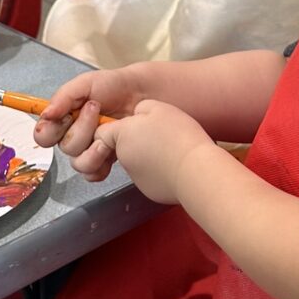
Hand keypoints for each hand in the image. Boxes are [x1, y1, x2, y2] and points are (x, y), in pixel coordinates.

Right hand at [34, 67, 143, 178]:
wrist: (142, 93)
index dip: (49, 132)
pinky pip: (93, 174)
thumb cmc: (113, 85)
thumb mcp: (85, 83)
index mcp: (64, 119)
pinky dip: (101, 163)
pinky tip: (112, 146)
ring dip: (93, 145)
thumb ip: (63, 96)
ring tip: (109, 127)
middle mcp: (73, 137)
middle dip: (81, 128)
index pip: (43, 136)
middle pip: (64, 148)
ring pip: (78, 162)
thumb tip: (46, 114)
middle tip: (95, 108)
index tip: (64, 117)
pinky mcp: (105, 161)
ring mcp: (89, 150)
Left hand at [87, 99, 216, 203]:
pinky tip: (175, 163)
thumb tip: (136, 115)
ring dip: (148, 155)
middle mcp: (124, 158)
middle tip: (160, 134)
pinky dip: (158, 170)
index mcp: (122, 136)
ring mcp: (135, 177)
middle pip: (121, 146)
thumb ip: (140, 109)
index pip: (102, 132)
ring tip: (171, 148)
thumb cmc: (179, 137)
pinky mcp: (149, 190)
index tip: (132, 124)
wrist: (196, 171)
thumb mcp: (159, 108)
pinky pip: (149, 176)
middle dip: (136, 140)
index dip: (114, 127)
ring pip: (137, 161)